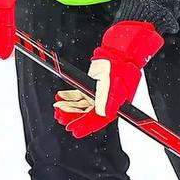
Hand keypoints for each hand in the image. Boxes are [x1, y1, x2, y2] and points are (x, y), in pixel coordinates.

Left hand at [54, 20, 162, 138]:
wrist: (120, 49)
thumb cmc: (121, 64)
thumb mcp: (116, 81)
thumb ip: (109, 98)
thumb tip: (105, 114)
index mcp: (116, 103)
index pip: (100, 119)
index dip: (87, 126)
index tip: (74, 130)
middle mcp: (108, 100)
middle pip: (89, 114)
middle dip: (75, 117)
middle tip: (62, 118)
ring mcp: (101, 93)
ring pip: (83, 105)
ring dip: (70, 108)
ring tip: (58, 109)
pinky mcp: (94, 85)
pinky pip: (80, 95)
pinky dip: (70, 97)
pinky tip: (61, 97)